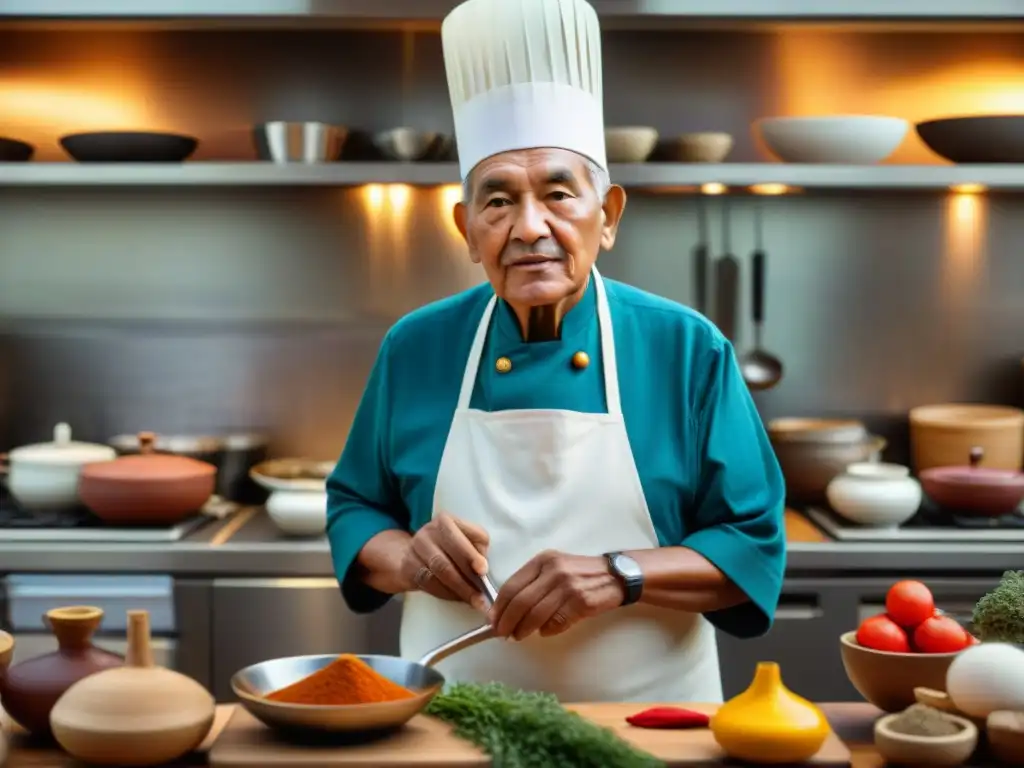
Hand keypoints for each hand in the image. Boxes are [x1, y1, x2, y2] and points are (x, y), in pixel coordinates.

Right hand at [400, 512, 490, 610]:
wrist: (411, 553)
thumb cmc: (447, 546)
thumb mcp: (463, 538)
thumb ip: (476, 547)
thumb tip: (483, 568)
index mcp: (446, 521)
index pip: (460, 537)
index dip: (472, 555)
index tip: (483, 571)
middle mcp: (428, 532)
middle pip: (447, 558)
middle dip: (466, 579)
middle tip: (482, 597)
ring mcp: (416, 549)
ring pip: (438, 573)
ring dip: (459, 590)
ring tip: (474, 601)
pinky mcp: (408, 567)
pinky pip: (429, 583)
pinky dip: (446, 593)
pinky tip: (458, 598)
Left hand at [488, 550, 624, 640]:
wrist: (615, 575)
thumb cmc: (580, 573)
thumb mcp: (555, 567)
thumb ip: (533, 582)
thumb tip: (506, 608)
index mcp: (543, 560)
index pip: (512, 585)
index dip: (499, 606)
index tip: (493, 620)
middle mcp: (554, 571)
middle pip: (520, 602)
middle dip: (507, 622)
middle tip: (501, 633)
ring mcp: (568, 586)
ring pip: (536, 615)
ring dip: (523, 629)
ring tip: (518, 636)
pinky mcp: (581, 602)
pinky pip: (556, 622)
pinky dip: (546, 630)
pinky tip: (543, 632)